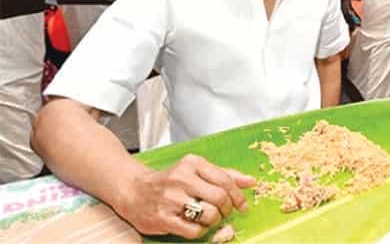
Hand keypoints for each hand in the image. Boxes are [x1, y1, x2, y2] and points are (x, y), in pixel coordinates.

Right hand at [114, 154, 255, 238]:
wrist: (133, 189)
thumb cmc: (170, 180)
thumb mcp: (196, 170)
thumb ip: (225, 175)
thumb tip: (251, 182)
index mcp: (192, 163)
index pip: (225, 179)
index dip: (238, 195)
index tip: (242, 205)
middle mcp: (181, 178)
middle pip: (220, 197)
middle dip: (227, 209)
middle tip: (225, 212)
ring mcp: (171, 199)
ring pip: (209, 214)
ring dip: (215, 220)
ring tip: (210, 218)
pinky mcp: (163, 218)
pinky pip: (193, 230)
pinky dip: (201, 231)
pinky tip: (196, 225)